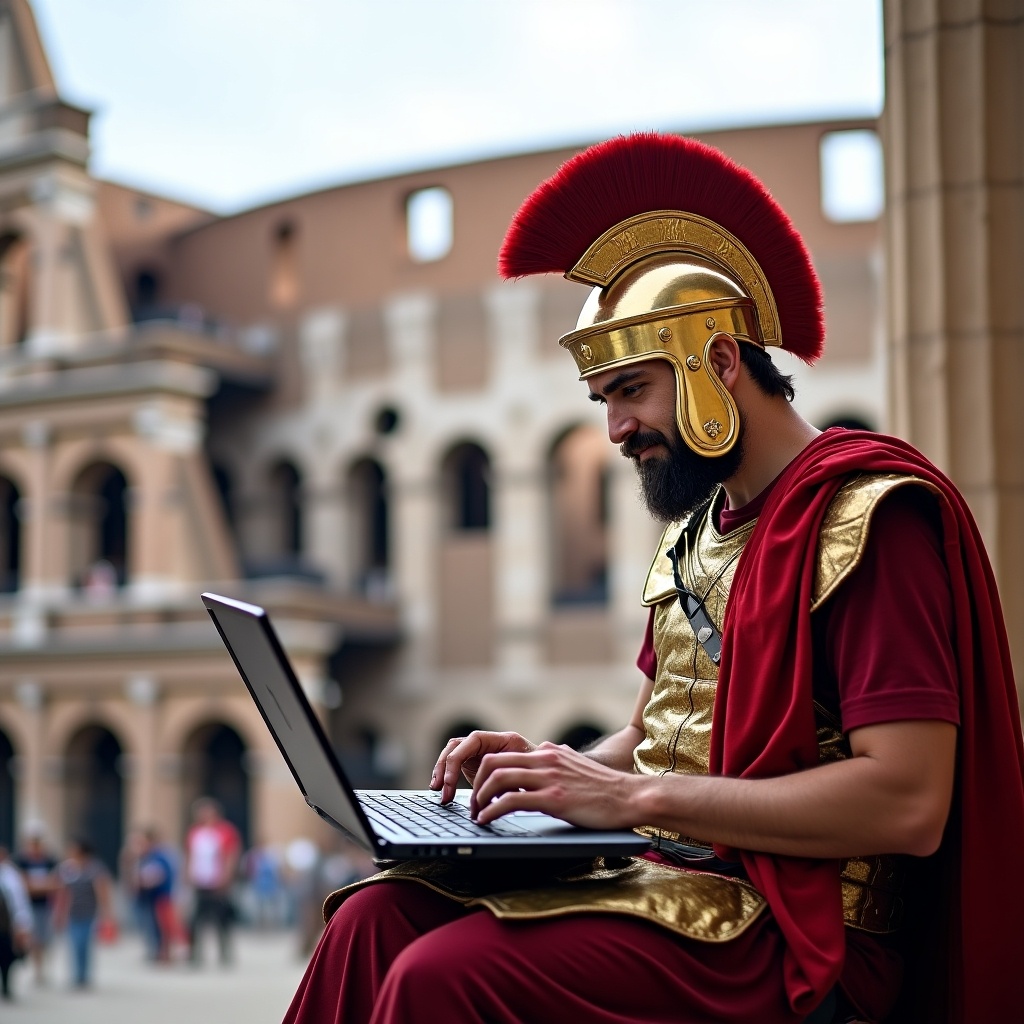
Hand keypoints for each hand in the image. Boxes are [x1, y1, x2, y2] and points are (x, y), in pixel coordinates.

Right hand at [430, 731, 535, 803]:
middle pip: (457, 746)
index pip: (473, 740)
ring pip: (453, 755)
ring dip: (442, 772)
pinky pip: (456, 766)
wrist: (547, 777)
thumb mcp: (528, 779)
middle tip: (441, 790)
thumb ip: (509, 786)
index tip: (451, 783)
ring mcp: (480, 752)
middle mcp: (488, 743)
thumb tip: (490, 805)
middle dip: (445, 768)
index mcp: (504, 740)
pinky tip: (444, 792)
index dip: (459, 761)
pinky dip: (448, 777)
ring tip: (438, 792)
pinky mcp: (475, 764)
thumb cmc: (540, 777)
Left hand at [470, 741, 642, 828]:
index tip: (481, 792)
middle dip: (476, 784)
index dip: (485, 774)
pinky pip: (511, 800)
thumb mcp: (575, 768)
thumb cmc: (607, 790)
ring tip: (477, 816)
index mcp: (549, 752)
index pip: (504, 755)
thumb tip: (537, 771)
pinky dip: (492, 811)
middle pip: (493, 762)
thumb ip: (555, 766)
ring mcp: (549, 777)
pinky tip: (488, 821)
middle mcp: (546, 759)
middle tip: (474, 805)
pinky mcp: (554, 798)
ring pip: (497, 778)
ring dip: (480, 798)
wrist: (632, 796)